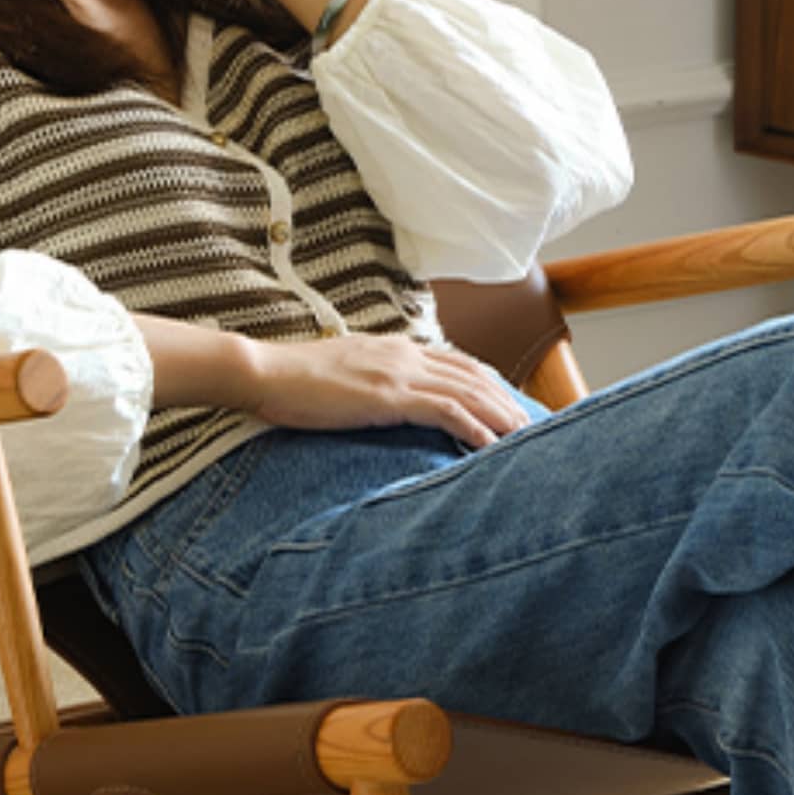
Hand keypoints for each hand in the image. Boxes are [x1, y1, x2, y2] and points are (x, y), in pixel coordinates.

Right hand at [242, 333, 529, 449]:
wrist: (264, 372)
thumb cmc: (292, 380)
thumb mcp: (341, 371)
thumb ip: (370, 377)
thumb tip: (382, 395)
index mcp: (393, 348)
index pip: (454, 360)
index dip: (486, 379)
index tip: (507, 399)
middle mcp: (403, 355)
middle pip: (471, 374)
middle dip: (504, 399)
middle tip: (529, 424)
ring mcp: (397, 374)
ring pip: (467, 391)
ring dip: (499, 415)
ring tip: (523, 437)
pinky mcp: (389, 397)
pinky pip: (445, 411)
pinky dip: (473, 428)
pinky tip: (490, 447)